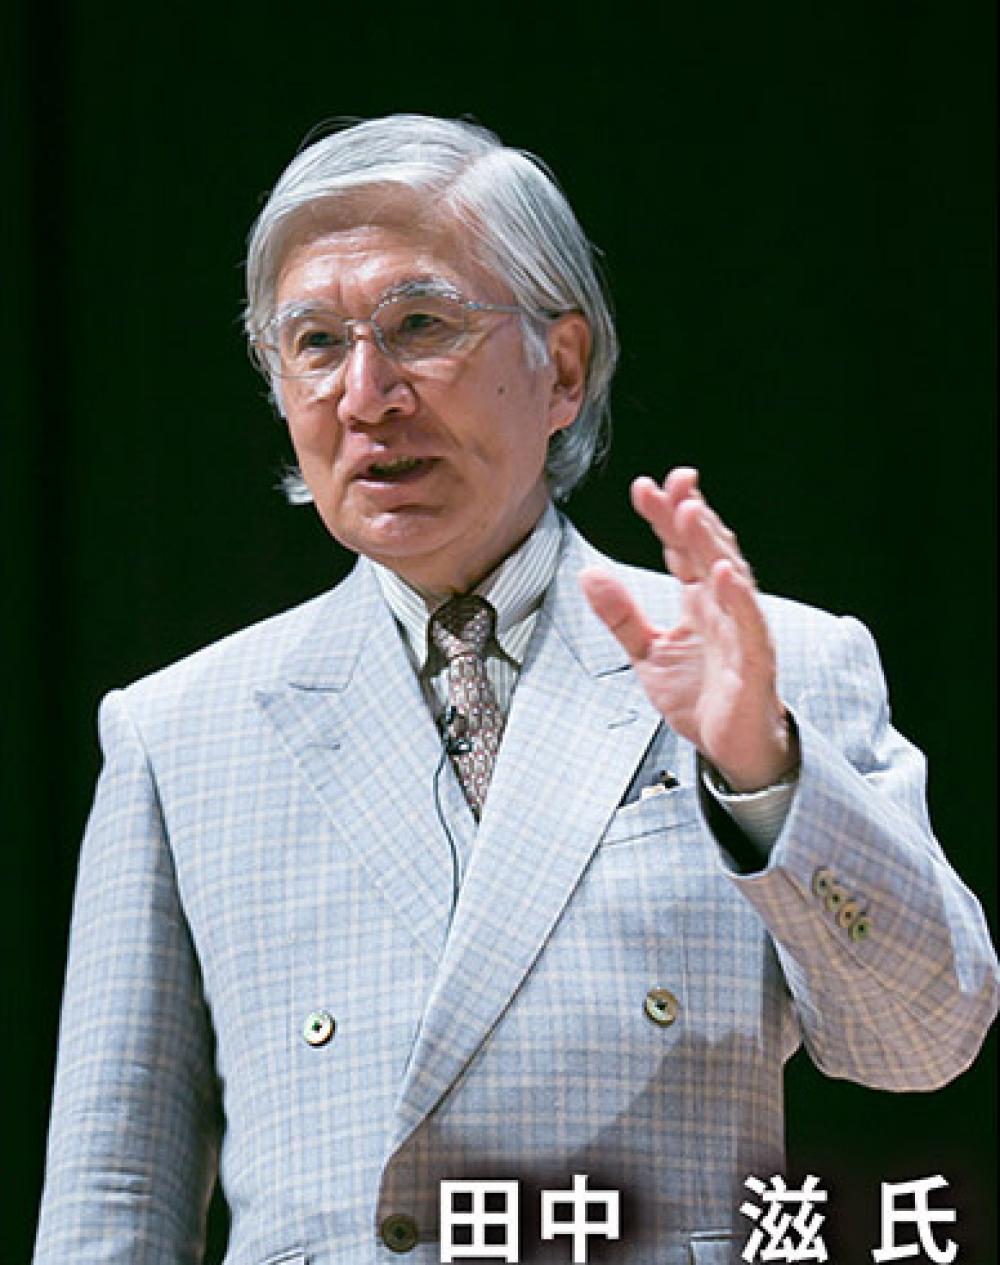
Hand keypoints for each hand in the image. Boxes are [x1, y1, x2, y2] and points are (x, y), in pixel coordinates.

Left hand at [579, 467, 798, 791]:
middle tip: (673, 483)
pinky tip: (724, 573)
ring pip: (730, 578)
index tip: (644, 488)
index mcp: (699, 601)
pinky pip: (748, 627)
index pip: (681, 549)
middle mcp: (723, 608)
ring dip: (712, 544)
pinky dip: (738, 599)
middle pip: (707, 552)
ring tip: (692, 512)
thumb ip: (621, 615)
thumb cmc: (701, 697)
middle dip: (690, 515)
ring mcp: (741, 632)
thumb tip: (589, 574)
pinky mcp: (754, 663)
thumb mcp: (647, 653)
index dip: (665, 517)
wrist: (731, 749)